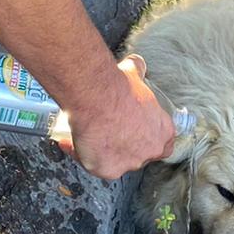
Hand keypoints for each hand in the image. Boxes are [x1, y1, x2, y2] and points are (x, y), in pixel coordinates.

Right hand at [56, 55, 176, 178]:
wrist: (98, 97)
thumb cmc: (117, 87)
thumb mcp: (134, 74)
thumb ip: (138, 71)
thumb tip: (137, 63)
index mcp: (163, 131)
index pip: (162, 144)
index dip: (146, 138)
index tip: (133, 132)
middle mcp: (150, 151)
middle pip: (138, 155)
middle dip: (123, 145)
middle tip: (106, 131)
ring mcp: (129, 163)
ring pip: (114, 162)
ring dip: (102, 151)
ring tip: (86, 133)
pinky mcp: (108, 170)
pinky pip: (92, 165)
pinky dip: (80, 154)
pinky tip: (70, 140)